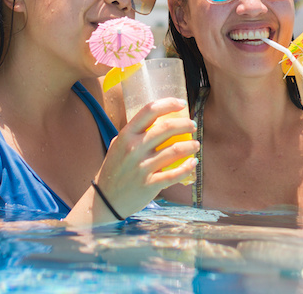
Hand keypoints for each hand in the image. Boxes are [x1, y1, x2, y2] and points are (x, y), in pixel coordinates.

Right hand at [91, 97, 197, 218]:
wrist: (106, 199)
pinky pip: (174, 174)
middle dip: (185, 124)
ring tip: (196, 144)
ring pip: (175, 150)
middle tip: (192, 126)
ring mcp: (142, 167)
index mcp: (126, 135)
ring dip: (190, 145)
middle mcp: (134, 149)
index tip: (181, 103)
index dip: (169, 103)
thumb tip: (159, 120)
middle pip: (166, 128)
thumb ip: (134, 133)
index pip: (150, 110)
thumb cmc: (115, 169)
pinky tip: (193, 162)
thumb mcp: (118, 145)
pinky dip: (188, 167)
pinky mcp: (149, 185)